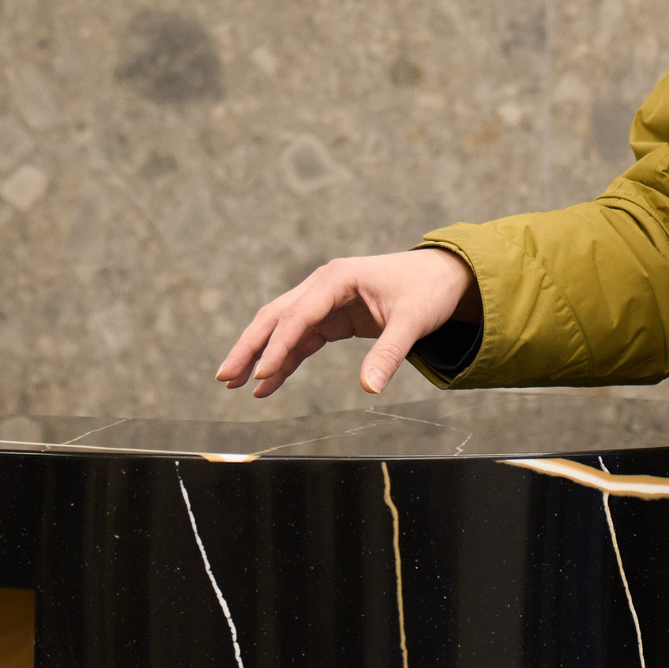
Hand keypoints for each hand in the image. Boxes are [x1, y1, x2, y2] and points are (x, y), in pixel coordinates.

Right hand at [216, 248, 480, 397]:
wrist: (443, 277)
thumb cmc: (427, 291)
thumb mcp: (412, 323)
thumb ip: (389, 355)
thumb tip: (370, 389)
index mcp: (337, 278)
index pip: (299, 315)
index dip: (279, 346)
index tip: (261, 374)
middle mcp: (323, 285)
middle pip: (276, 316)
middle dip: (250, 346)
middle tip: (225, 376)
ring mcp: (324, 300)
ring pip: (282, 328)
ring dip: (260, 355)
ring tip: (235, 384)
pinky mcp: (331, 317)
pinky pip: (300, 340)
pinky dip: (283, 361)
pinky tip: (267, 384)